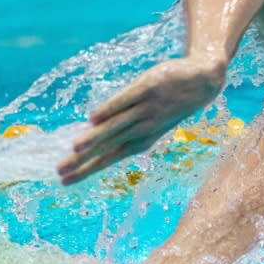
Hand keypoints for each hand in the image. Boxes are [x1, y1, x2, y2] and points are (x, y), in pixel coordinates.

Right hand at [58, 57, 223, 184]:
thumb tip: (93, 130)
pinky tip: (92, 118)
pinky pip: (127, 99)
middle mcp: (144, 127)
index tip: (64, 182)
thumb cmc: (172, 103)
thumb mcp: (151, 120)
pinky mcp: (149, 87)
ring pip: (116, 126)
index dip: (88, 170)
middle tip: (60, 172)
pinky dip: (111, 108)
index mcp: (143, 139)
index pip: (110, 157)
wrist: (204, 81)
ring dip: (95, 138)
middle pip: (108, 146)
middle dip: (84, 161)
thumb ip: (125, 127)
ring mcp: (147, 108)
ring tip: (73, 150)